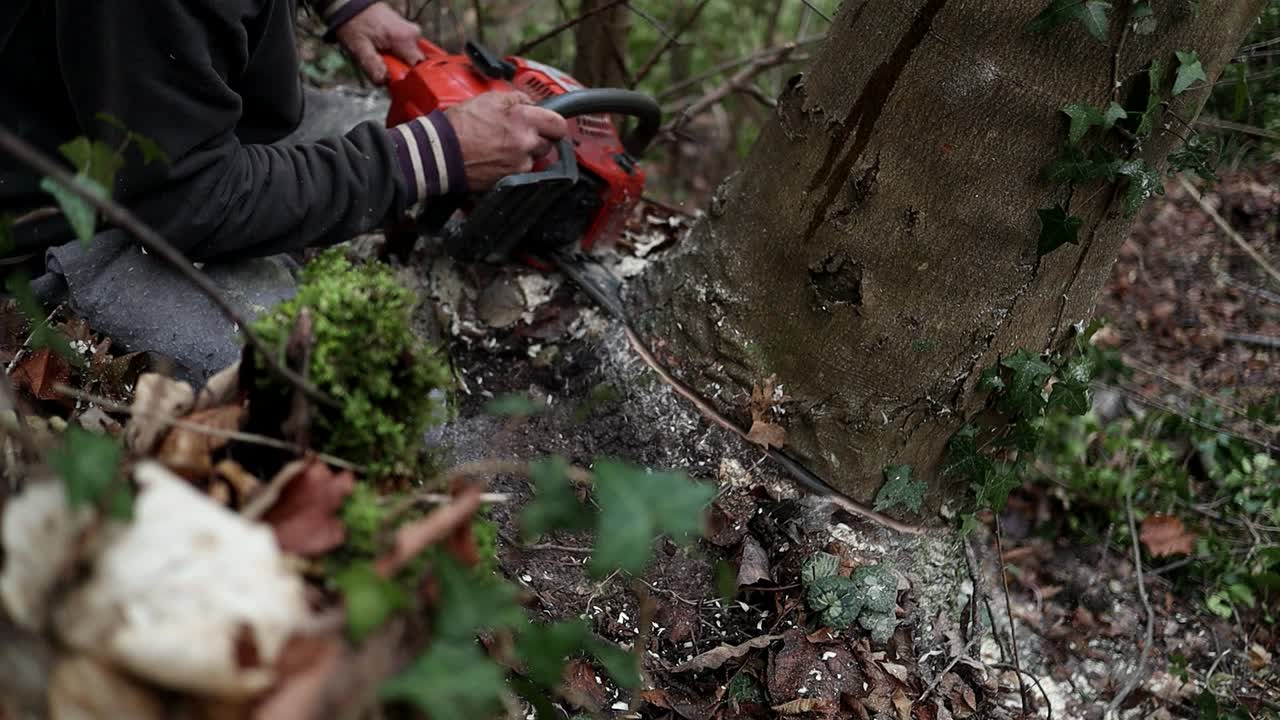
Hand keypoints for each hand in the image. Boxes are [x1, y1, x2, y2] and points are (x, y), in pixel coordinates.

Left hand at [335, 2, 423, 83]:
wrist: (350, 5)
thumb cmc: (354, 23)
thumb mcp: (359, 47)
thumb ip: (372, 66)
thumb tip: (383, 81)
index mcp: (405, 38)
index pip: (419, 69)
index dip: (407, 80)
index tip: (393, 81)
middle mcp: (413, 35)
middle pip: (415, 66)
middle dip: (399, 71)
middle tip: (382, 66)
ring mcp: (412, 33)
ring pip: (411, 60)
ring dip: (397, 64)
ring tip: (380, 56)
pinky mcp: (408, 33)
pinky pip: (408, 53)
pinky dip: (397, 57)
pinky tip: (384, 51)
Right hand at [444, 92, 569, 191]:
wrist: (442, 152)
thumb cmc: (461, 125)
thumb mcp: (489, 98)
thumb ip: (517, 99)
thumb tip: (531, 103)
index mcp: (524, 120)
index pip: (559, 125)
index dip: (553, 123)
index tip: (547, 124)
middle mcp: (526, 144)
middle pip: (549, 143)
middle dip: (537, 137)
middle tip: (518, 133)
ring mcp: (520, 164)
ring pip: (534, 158)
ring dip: (525, 152)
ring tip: (502, 145)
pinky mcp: (511, 178)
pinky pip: (521, 170)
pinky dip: (513, 164)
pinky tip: (497, 157)